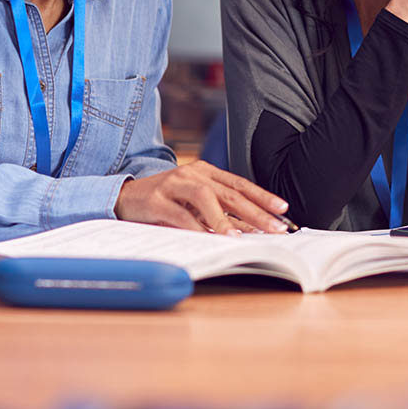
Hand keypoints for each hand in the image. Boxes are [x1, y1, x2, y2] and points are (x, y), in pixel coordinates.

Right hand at [115, 161, 290, 233]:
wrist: (124, 196)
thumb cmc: (165, 201)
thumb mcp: (194, 201)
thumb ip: (218, 209)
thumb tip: (251, 226)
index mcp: (204, 171)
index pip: (239, 183)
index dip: (262, 196)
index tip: (283, 209)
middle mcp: (191, 173)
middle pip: (229, 192)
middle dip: (255, 211)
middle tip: (275, 227)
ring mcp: (172, 184)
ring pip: (205, 198)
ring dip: (226, 219)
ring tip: (242, 236)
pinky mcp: (156, 200)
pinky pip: (180, 214)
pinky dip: (197, 227)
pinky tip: (209, 237)